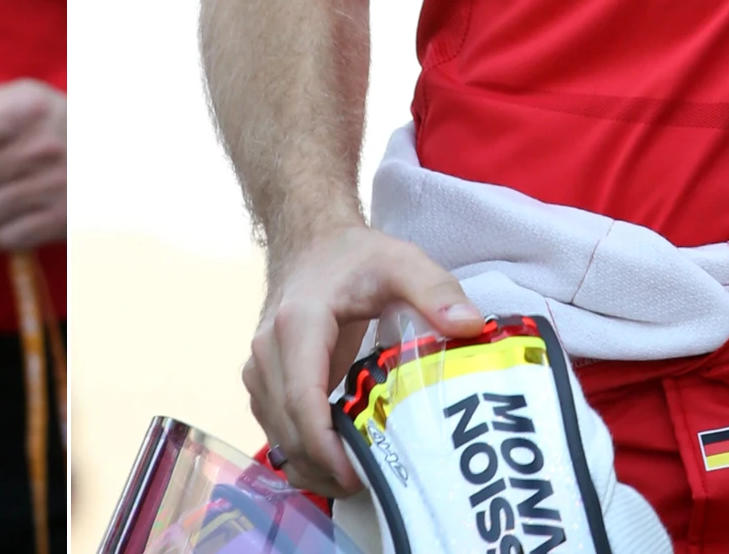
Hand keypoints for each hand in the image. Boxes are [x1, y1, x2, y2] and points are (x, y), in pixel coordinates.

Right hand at [245, 225, 484, 495]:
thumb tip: (469, 327)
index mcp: (299, 323)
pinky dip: (302, 455)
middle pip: (288, 426)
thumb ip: (435, 290)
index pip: (302, 398)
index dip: (324, 447)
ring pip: (277, 435)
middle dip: (324, 467)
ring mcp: (260, 368)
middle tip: (371, 485)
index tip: (357, 474)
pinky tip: (336, 465)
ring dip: (311, 466)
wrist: (311, 243)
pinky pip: (276, 429)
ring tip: (358, 479)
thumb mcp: (401, 263)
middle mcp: (267, 349)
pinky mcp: (262, 381)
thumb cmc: (356, 258)